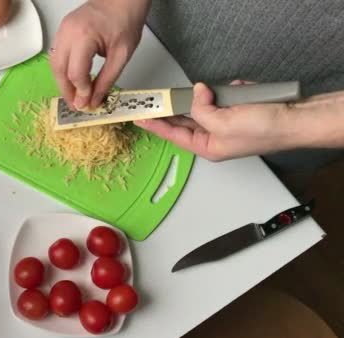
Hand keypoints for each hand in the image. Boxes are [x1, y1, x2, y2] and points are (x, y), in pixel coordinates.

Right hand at [50, 0, 148, 109]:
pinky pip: (57, 55)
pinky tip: (72, 80)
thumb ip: (106, 81)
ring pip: (54, 64)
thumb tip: (93, 101)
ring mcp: (62, 30)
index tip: (87, 104)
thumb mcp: (122, 56)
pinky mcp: (62, 30)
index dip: (81, 92)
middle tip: (77, 106)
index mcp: (84, 36)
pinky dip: (63, 71)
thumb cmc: (125, 21)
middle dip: (67, 91)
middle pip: (60, 70)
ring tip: (74, 96)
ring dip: (62, 83)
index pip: (76, 73)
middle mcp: (68, 32)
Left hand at [135, 81, 298, 160]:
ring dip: (209, 97)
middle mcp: (215, 137)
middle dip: (176, 107)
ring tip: (210, 92)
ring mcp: (227, 123)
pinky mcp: (238, 110)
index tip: (139, 118)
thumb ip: (202, 109)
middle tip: (155, 99)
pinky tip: (238, 91)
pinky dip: (229, 91)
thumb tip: (195, 93)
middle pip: (186, 120)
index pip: (174, 134)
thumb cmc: (265, 130)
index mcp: (208, 147)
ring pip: (205, 106)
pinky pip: (224, 98)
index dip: (155, 125)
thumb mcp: (223, 122)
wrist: (297, 120)